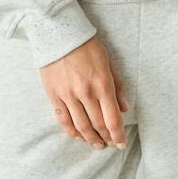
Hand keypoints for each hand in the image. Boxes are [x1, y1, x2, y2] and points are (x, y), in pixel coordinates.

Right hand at [39, 34, 128, 150]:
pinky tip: (78, 136)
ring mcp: (68, 96)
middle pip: (98, 125)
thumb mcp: (108, 61)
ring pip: (81, 127)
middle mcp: (86, 93)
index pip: (112, 119)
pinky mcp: (54, 95)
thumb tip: (123, 107)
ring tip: (97, 144)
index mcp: (102, 84)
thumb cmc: (86, 45)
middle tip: (110, 143)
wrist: (59, 34)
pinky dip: (72, 132)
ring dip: (90, 139)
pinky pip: (63, 120)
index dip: (118, 135)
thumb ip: (117, 85)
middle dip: (106, 138)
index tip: (121, 143)